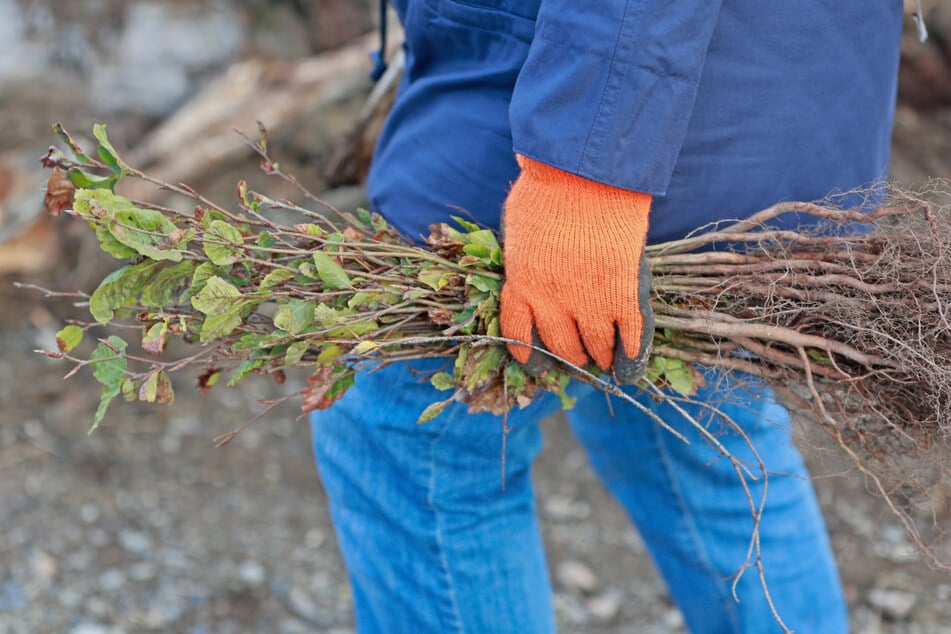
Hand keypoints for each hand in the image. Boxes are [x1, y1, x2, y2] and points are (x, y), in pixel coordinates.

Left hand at [500, 156, 653, 383]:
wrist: (582, 175)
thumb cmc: (545, 188)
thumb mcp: (519, 224)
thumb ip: (523, 251)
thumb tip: (525, 260)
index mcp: (522, 284)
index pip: (519, 332)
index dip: (528, 353)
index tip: (536, 364)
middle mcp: (551, 301)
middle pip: (561, 345)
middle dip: (571, 357)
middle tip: (580, 361)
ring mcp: (589, 300)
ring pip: (596, 345)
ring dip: (601, 357)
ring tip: (605, 363)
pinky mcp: (622, 293)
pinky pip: (629, 334)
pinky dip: (632, 354)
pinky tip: (631, 362)